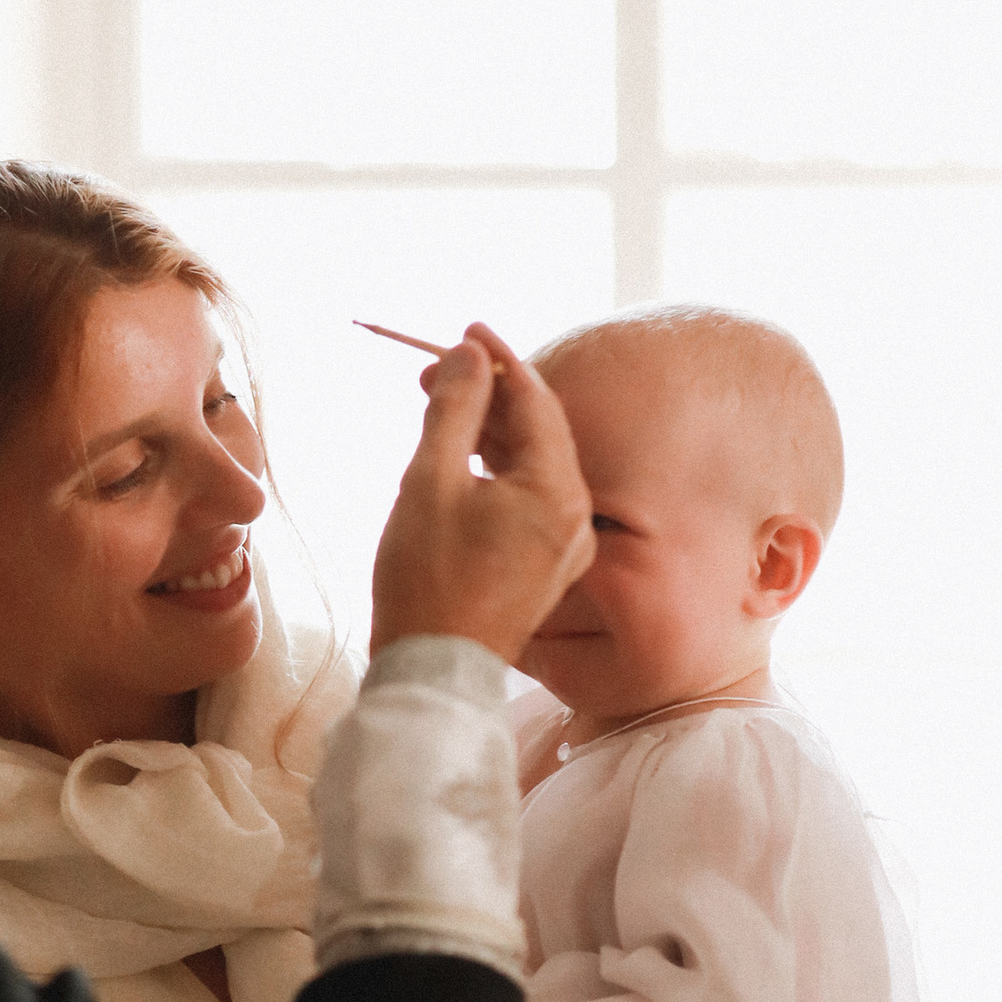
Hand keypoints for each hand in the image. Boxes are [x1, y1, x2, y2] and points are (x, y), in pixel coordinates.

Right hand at [369, 328, 591, 665]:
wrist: (432, 671)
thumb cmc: (426, 580)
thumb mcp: (429, 481)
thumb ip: (453, 409)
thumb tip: (468, 354)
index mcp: (557, 492)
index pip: (536, 400)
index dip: (500, 358)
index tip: (465, 330)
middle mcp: (575, 517)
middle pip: (538, 431)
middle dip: (488, 395)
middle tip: (435, 371)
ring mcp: (564, 546)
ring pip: (531, 465)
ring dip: (488, 433)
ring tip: (439, 411)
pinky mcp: (544, 567)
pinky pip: (527, 498)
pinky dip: (495, 470)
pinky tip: (458, 460)